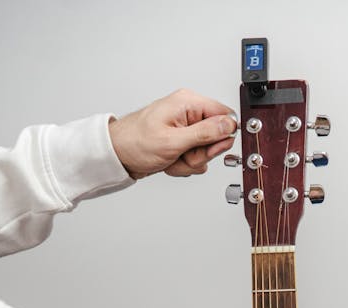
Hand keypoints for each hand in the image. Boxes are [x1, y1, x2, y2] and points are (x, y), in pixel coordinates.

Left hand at [108, 89, 236, 178]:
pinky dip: (184, 165)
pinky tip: (170, 161)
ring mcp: (185, 129)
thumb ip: (205, 133)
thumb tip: (229, 125)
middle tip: (184, 154)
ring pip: (206, 152)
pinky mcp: (182, 142)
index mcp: (188, 103)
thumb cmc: (136, 142)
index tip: (208, 148)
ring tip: (172, 158)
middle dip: (201, 153)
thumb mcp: (174, 140)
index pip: (224, 115)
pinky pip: (195, 159)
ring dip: (190, 162)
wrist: (118, 154)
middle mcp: (189, 113)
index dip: (222, 136)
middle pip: (216, 138)